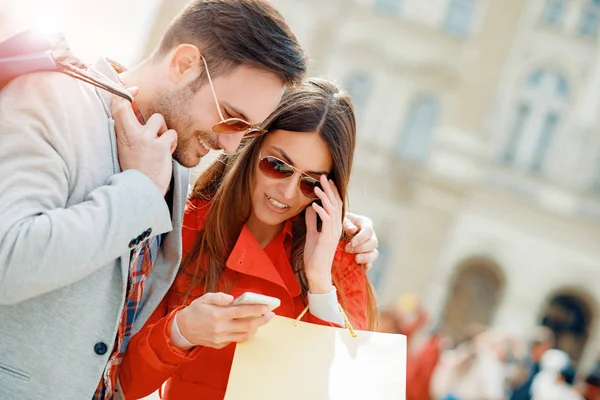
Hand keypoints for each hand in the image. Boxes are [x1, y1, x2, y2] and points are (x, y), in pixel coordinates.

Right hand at [112, 88, 176, 194]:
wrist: (141, 190)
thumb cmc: (135, 171)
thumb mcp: (125, 149)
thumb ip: (129, 133)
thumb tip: (137, 119)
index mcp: (120, 135)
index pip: (117, 106)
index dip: (123, 93)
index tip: (132, 90)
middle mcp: (131, 133)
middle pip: (131, 106)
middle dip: (138, 105)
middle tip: (148, 120)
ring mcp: (146, 138)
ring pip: (158, 119)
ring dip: (161, 130)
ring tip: (159, 146)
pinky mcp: (160, 146)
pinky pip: (171, 134)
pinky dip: (171, 142)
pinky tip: (166, 153)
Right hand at [175, 292, 273, 349]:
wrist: (183, 329)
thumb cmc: (196, 311)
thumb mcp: (204, 298)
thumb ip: (219, 297)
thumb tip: (232, 299)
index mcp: (217, 315)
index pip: (241, 312)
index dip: (256, 309)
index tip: (267, 307)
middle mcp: (220, 328)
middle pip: (247, 326)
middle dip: (262, 320)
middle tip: (271, 315)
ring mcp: (220, 339)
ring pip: (244, 335)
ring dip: (255, 328)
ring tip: (261, 320)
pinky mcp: (219, 345)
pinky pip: (236, 340)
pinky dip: (245, 333)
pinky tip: (248, 327)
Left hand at [304, 176, 342, 293]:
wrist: (316, 273)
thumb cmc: (314, 256)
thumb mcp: (311, 234)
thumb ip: (312, 221)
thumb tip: (311, 207)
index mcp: (334, 226)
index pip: (335, 205)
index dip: (331, 192)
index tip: (326, 181)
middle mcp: (336, 228)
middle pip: (335, 204)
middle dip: (329, 189)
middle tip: (323, 176)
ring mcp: (333, 233)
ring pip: (332, 210)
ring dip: (324, 197)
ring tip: (317, 187)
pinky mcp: (327, 238)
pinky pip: (326, 221)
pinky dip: (321, 211)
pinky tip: (314, 204)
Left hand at [343, 212, 378, 269]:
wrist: (333, 232)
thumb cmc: (338, 223)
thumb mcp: (341, 221)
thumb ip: (346, 224)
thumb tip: (353, 230)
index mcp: (365, 224)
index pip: (368, 230)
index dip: (361, 238)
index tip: (352, 243)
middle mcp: (370, 236)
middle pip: (373, 243)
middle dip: (361, 248)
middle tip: (347, 249)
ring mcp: (369, 247)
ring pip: (374, 254)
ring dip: (366, 257)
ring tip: (356, 259)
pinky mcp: (365, 257)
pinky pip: (370, 263)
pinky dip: (367, 265)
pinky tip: (363, 267)